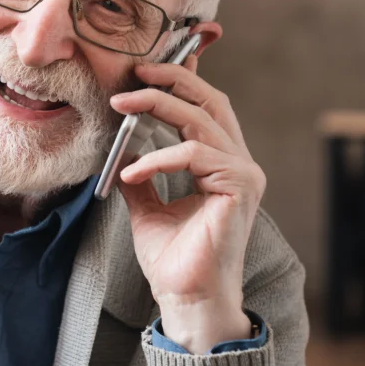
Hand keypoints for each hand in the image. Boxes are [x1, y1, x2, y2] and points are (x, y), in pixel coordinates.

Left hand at [109, 54, 263, 353]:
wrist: (186, 299)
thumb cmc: (173, 259)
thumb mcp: (147, 207)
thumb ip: (141, 176)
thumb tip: (122, 150)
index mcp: (221, 164)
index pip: (206, 108)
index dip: (182, 80)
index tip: (147, 67)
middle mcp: (238, 163)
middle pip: (212, 100)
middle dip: (173, 78)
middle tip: (135, 70)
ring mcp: (244, 174)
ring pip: (201, 119)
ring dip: (157, 106)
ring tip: (120, 106)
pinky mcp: (239, 187)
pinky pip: (193, 154)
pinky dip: (157, 157)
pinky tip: (130, 171)